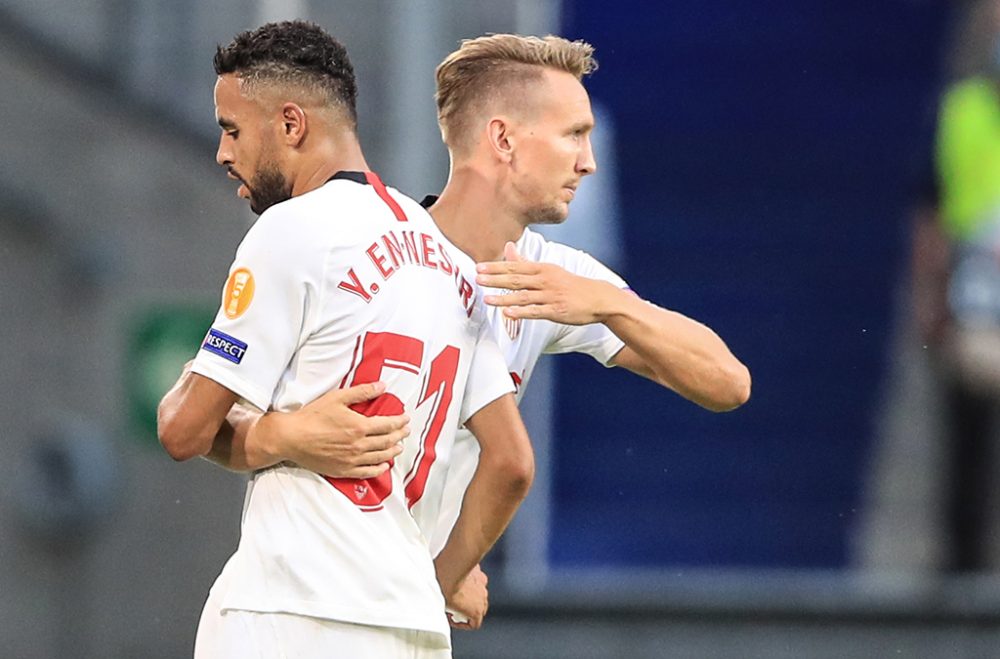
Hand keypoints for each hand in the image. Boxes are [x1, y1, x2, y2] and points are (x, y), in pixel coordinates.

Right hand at [255, 381, 408, 477]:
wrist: (292, 438)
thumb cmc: (313, 416)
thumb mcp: (337, 398)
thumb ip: (362, 392)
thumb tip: (382, 386)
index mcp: (360, 426)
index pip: (388, 425)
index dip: (400, 421)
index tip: (406, 418)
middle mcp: (359, 445)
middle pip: (387, 441)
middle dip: (400, 435)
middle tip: (406, 431)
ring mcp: (352, 460)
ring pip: (380, 457)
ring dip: (392, 451)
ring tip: (398, 447)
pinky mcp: (343, 470)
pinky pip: (367, 472)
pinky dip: (379, 469)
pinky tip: (383, 466)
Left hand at [444, 564, 488, 629]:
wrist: (450, 566)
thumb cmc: (446, 587)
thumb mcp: (442, 606)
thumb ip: (446, 611)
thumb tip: (438, 612)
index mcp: (476, 611)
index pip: (474, 624)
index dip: (461, 623)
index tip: (452, 618)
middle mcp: (483, 598)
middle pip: (478, 609)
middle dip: (467, 609)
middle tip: (453, 606)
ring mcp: (482, 584)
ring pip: (478, 593)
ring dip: (469, 594)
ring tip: (454, 590)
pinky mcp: (479, 571)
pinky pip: (475, 579)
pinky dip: (469, 580)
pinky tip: (456, 577)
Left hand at [476, 242, 617, 324]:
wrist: (598, 297)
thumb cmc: (570, 284)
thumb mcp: (549, 269)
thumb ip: (525, 260)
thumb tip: (507, 246)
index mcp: (542, 268)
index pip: (515, 266)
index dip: (496, 267)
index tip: (479, 267)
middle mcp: (545, 280)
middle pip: (517, 279)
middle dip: (496, 279)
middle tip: (477, 279)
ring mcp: (551, 296)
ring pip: (523, 297)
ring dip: (504, 298)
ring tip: (487, 299)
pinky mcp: (556, 311)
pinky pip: (536, 312)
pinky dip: (521, 312)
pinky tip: (508, 313)